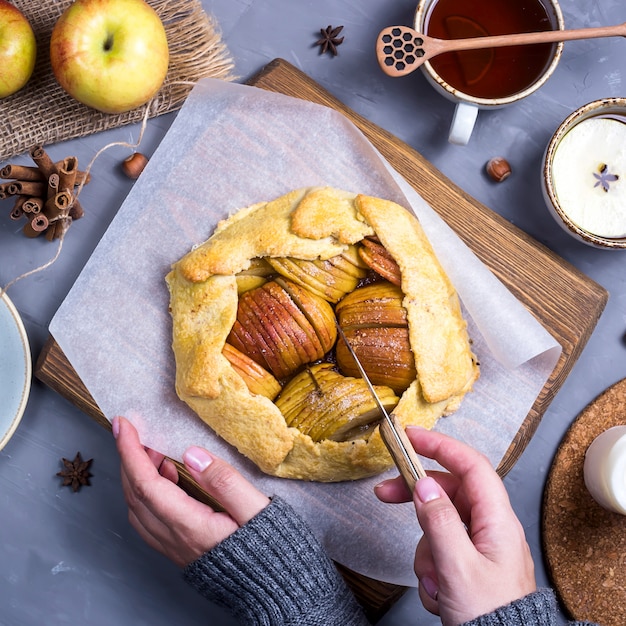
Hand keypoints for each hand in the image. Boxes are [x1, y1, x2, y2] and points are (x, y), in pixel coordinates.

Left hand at [113, 416, 269, 567]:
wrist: (274, 586)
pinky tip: (167, 479)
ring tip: (155, 451)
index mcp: (190, 527)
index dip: (131, 452)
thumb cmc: (270, 547)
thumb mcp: (255, 508)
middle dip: (129, 459)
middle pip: (135, 496)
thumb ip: (224, 480)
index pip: (146, 485)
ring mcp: (174, 547)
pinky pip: (148, 520)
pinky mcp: (179, 550)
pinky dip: (147, 494)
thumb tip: (191, 454)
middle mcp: (175, 539)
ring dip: (137, 476)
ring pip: (138, 509)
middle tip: (135, 430)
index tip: (123, 424)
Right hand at [374, 427, 535, 624]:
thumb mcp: (458, 568)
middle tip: (385, 494)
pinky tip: (441, 594)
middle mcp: (490, 527)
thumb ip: (438, 521)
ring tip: (435, 582)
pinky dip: (432, 570)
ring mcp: (479, 546)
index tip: (411, 436)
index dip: (441, 445)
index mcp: (497, 520)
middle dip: (417, 499)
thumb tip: (423, 484)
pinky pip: (439, 551)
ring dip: (426, 552)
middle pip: (447, 493)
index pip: (470, 465)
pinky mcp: (469, 564)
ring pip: (438, 526)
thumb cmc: (492, 616)